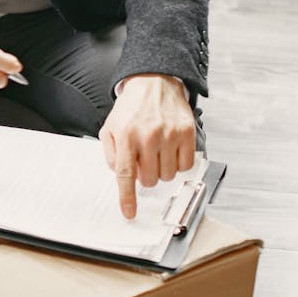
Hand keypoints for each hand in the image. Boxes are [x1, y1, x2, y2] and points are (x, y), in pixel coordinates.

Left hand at [98, 74, 196, 218]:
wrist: (154, 83)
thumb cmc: (131, 108)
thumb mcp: (110, 127)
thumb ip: (110, 153)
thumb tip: (119, 175)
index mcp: (125, 135)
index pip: (125, 173)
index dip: (127, 197)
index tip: (129, 213)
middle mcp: (148, 135)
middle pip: (149, 179)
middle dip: (145, 176)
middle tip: (144, 160)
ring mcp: (170, 134)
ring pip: (168, 176)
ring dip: (162, 170)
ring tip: (157, 152)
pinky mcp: (188, 133)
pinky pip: (186, 166)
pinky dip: (179, 165)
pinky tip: (171, 151)